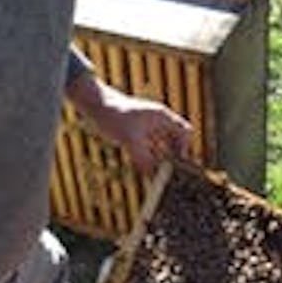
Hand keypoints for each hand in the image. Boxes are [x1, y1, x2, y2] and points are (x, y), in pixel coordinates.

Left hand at [68, 77, 192, 173]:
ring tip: (161, 176)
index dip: (184, 148)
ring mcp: (150, 129)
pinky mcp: (140, 136)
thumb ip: (141, 156)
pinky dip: (153, 160)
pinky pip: (153, 150)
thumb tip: (151, 174)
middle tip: (171, 175)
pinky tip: (148, 171)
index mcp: (161, 117)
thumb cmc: (114, 116)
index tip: (176, 162)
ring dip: (164, 160)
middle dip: (175, 157)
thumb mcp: (129, 138)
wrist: (97, 106)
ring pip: (165, 147)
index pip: (184, 132)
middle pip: (177, 142)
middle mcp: (158, 122)